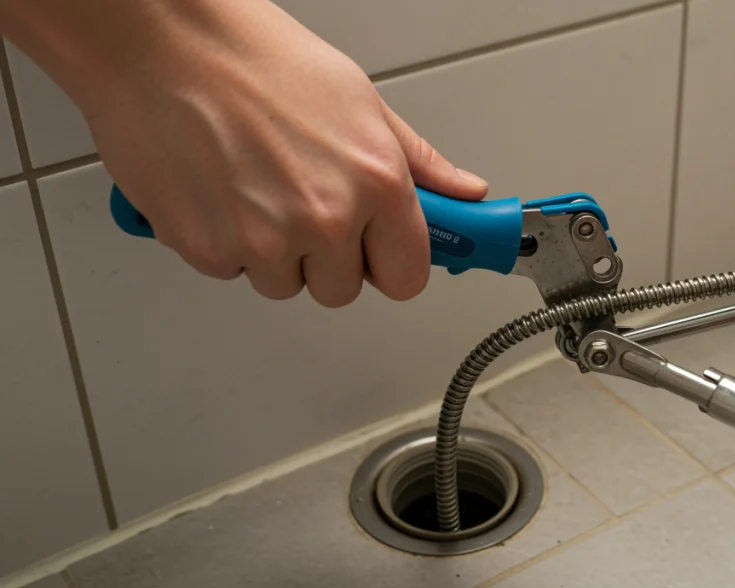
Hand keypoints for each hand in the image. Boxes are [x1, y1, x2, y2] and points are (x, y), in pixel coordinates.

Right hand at [1, 0, 487, 306]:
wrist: (159, 41)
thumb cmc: (253, 58)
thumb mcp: (360, 101)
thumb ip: (419, 162)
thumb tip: (465, 193)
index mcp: (376, 183)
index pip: (407, 277)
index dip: (390, 263)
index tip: (380, 251)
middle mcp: (326, 218)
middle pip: (341, 288)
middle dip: (327, 257)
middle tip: (304, 200)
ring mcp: (264, 240)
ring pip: (284, 283)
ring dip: (273, 251)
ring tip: (257, 185)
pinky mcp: (207, 250)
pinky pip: (230, 271)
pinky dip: (224, 242)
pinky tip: (221, 189)